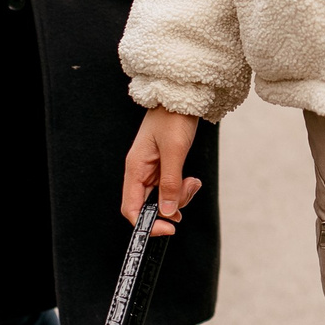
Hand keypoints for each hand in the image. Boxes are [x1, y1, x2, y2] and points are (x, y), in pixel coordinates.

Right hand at [123, 107, 202, 236]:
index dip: (147, 224)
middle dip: (169, 207)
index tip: (168, 228)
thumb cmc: (173, 118)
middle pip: (148, 205)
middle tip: (187, 193)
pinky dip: (181, 188)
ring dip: (179, 197)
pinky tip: (192, 181)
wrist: (180, 96)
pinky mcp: (162, 166)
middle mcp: (139, 171)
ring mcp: (150, 169)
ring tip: (193, 183)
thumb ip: (170, 183)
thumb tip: (167, 212)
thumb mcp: (174, 151)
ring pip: (161, 198)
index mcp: (135, 168)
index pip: (131, 208)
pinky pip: (169, 187)